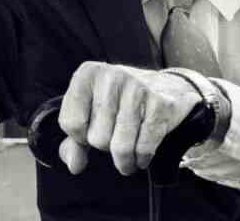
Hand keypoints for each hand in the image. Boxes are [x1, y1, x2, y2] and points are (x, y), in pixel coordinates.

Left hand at [57, 62, 201, 175]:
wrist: (168, 87)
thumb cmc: (121, 102)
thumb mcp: (91, 113)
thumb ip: (74, 141)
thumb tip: (74, 165)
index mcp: (88, 74)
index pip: (71, 123)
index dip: (80, 137)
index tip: (91, 131)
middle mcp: (112, 77)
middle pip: (96, 138)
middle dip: (105, 146)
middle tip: (114, 138)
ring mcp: (137, 89)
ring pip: (120, 147)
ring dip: (124, 161)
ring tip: (126, 158)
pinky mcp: (159, 105)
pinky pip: (144, 148)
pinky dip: (141, 159)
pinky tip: (141, 156)